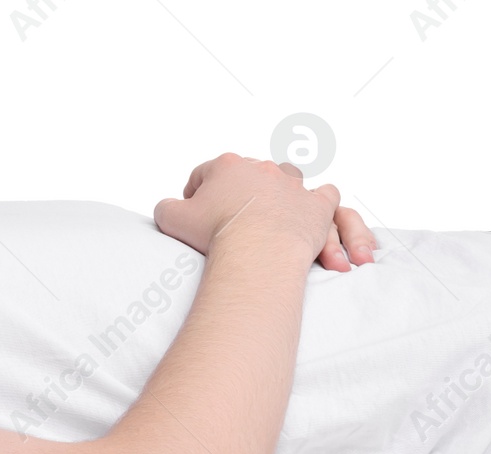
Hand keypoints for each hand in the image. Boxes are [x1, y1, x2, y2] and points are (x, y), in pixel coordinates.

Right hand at [154, 153, 377, 270]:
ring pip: (286, 178)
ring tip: (268, 214)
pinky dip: (319, 200)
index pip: (205, 173)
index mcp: (226, 165)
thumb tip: (169, 205)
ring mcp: (292, 184)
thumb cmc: (214, 234)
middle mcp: (262, 168)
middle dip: (236, 192)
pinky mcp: (316, 204)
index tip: (195, 210)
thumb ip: (165, 206)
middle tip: (228, 217)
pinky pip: (325, 195)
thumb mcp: (171, 218)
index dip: (196, 192)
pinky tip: (309, 209)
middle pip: (245, 174)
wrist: (257, 251)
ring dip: (277, 191)